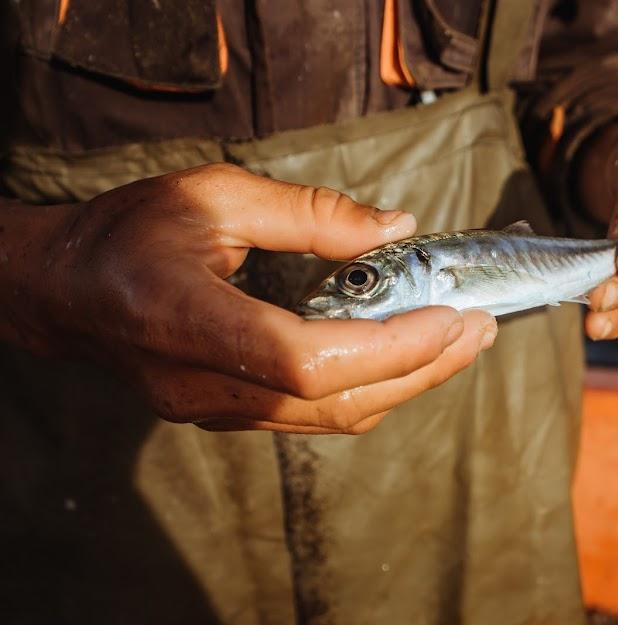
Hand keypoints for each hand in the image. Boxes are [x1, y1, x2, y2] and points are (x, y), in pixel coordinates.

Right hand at [2, 164, 496, 432]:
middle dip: (422, 369)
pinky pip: (314, 416)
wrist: (63, 291)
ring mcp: (216, 411)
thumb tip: (397, 228)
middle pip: (337, 401)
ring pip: (332, 418)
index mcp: (189, 320)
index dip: (389, 348)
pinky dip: (370, 389)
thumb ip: (310, 213)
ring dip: (406, 383)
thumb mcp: (215, 195)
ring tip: (459, 343)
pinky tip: (404, 358)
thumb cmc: (128, 233)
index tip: (452, 319)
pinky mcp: (227, 415)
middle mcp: (204, 386)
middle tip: (480, 330)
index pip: (307, 360)